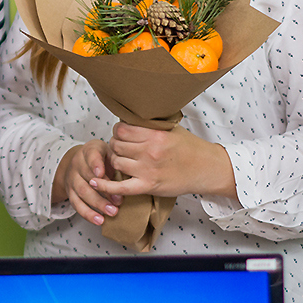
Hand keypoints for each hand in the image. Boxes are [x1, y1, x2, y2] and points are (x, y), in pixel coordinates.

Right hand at [53, 139, 120, 225]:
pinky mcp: (70, 192)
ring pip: (81, 192)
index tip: (101, 174)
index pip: (91, 156)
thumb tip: (131, 172)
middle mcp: (77, 164)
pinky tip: (99, 220)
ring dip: (97, 203)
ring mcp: (72, 179)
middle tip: (119, 201)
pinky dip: (87, 214)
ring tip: (112, 212)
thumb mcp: (109, 152)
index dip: (95, 165)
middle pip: (87, 177)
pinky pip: (76, 204)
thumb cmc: (102, 157)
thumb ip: (117, 159)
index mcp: (89, 151)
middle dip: (103, 191)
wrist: (80, 162)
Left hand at [94, 123, 237, 199]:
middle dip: (116, 145)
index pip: (121, 129)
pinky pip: (121, 187)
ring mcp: (148, 170)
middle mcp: (150, 151)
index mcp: (155, 135)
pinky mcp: (149, 186)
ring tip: (123, 160)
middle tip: (122, 148)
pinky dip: (106, 186)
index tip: (122, 134)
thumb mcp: (171, 129)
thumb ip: (150, 125)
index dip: (118, 131)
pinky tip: (95, 183)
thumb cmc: (190, 148)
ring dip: (115, 161)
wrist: (208, 169)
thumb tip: (128, 115)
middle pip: (116, 145)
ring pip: (116, 162)